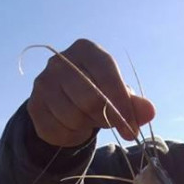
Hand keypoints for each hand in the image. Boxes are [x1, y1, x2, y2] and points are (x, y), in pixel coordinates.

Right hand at [26, 39, 154, 146]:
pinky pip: (58, 128)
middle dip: (106, 117)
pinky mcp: (34, 104)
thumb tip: (149, 111)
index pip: (106, 73)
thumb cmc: (99, 95)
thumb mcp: (120, 96)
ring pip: (73, 116)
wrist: (65, 105)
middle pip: (90, 98)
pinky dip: (70, 134)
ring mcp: (43, 81)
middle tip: (112, 124)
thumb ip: (135, 104)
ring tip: (88, 118)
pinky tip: (72, 125)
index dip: (121, 103)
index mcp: (86, 49)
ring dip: (87, 126)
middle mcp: (60, 61)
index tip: (131, 128)